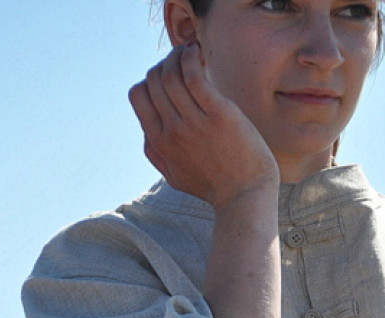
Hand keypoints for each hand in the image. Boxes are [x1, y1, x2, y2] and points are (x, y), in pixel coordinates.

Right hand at [129, 44, 279, 208]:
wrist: (245, 198)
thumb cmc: (214, 187)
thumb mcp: (175, 176)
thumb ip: (157, 155)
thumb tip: (147, 133)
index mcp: (159, 142)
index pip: (138, 95)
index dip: (150, 80)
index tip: (169, 78)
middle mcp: (172, 131)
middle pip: (154, 79)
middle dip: (166, 62)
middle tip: (183, 60)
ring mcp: (194, 123)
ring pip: (171, 72)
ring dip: (179, 55)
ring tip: (192, 53)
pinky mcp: (218, 115)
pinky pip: (193, 75)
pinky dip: (191, 57)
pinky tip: (198, 54)